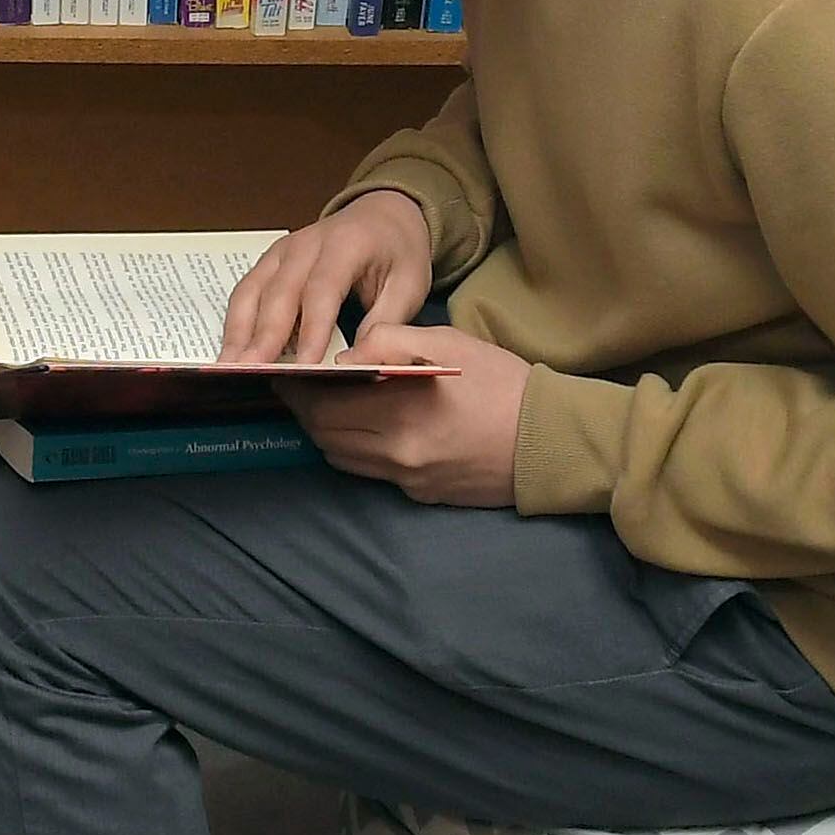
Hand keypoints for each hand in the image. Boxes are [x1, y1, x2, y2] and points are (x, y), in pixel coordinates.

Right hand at [216, 194, 433, 366]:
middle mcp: (306, 243)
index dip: (311, 330)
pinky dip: (236, 322)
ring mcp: (282, 251)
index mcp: (345, 244)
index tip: (304, 366)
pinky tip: (233, 351)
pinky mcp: (270, 262)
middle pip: (278, 293)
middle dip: (263, 336)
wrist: (383, 215)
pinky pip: (246, 292)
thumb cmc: (397, 251)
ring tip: (228, 367)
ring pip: (252, 291)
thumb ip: (383, 323)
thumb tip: (354, 363)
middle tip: (249, 371)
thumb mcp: (409, 285)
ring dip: (238, 331)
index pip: (322, 290)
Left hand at [289, 325, 531, 509]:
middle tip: (298, 388)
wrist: (550, 440)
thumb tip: (346, 356)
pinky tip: (361, 427)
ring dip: (326, 433)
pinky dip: (356, 449)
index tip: (285, 374)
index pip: (324, 407)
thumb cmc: (501, 382)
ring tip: (324, 406)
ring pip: (343, 458)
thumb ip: (389, 340)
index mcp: (401, 411)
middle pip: (326, 436)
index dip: (298, 391)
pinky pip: (371, 472)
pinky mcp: (421, 494)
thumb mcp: (447, 342)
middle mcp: (398, 452)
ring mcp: (409, 479)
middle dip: (305, 412)